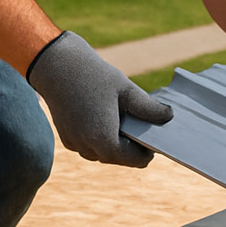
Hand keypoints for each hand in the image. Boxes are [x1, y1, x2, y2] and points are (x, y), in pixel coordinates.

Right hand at [26, 31, 172, 166]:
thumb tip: (169, 118)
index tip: (152, 134)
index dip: (147, 151)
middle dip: (130, 146)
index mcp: (104, 140)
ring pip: (103, 153)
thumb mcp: (127, 90)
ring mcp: (74, 144)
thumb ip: (149, 109)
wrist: (56, 65)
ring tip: (120, 118)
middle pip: (119, 158)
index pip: (136, 161)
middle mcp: (87, 147)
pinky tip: (103, 116)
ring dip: (114, 142)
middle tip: (138, 122)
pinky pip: (89, 146)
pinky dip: (99, 137)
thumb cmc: (94, 76)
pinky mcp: (66, 138)